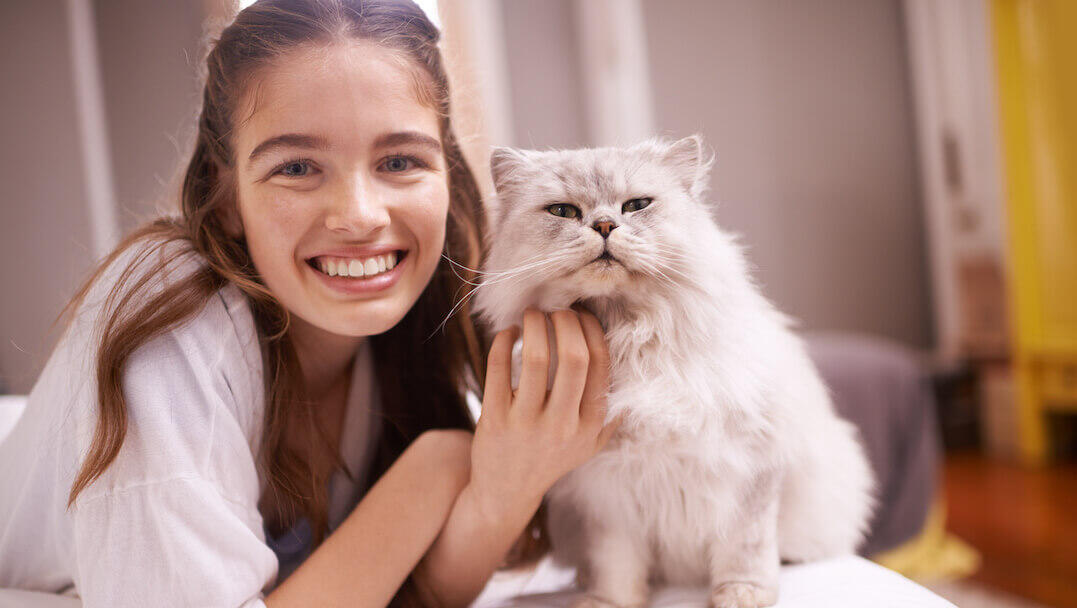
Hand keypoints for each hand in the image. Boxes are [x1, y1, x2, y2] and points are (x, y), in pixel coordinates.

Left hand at [467, 307, 619, 519]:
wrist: (505, 492)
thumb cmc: (550, 459)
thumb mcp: (589, 445)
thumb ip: (611, 415)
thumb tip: (634, 379)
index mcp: (590, 424)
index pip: (600, 364)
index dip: (591, 330)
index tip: (580, 315)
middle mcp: (562, 424)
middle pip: (574, 357)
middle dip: (566, 321)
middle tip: (556, 310)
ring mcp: (526, 422)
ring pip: (537, 358)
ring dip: (535, 324)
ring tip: (532, 314)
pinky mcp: (494, 419)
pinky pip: (498, 368)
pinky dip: (503, 341)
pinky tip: (508, 333)